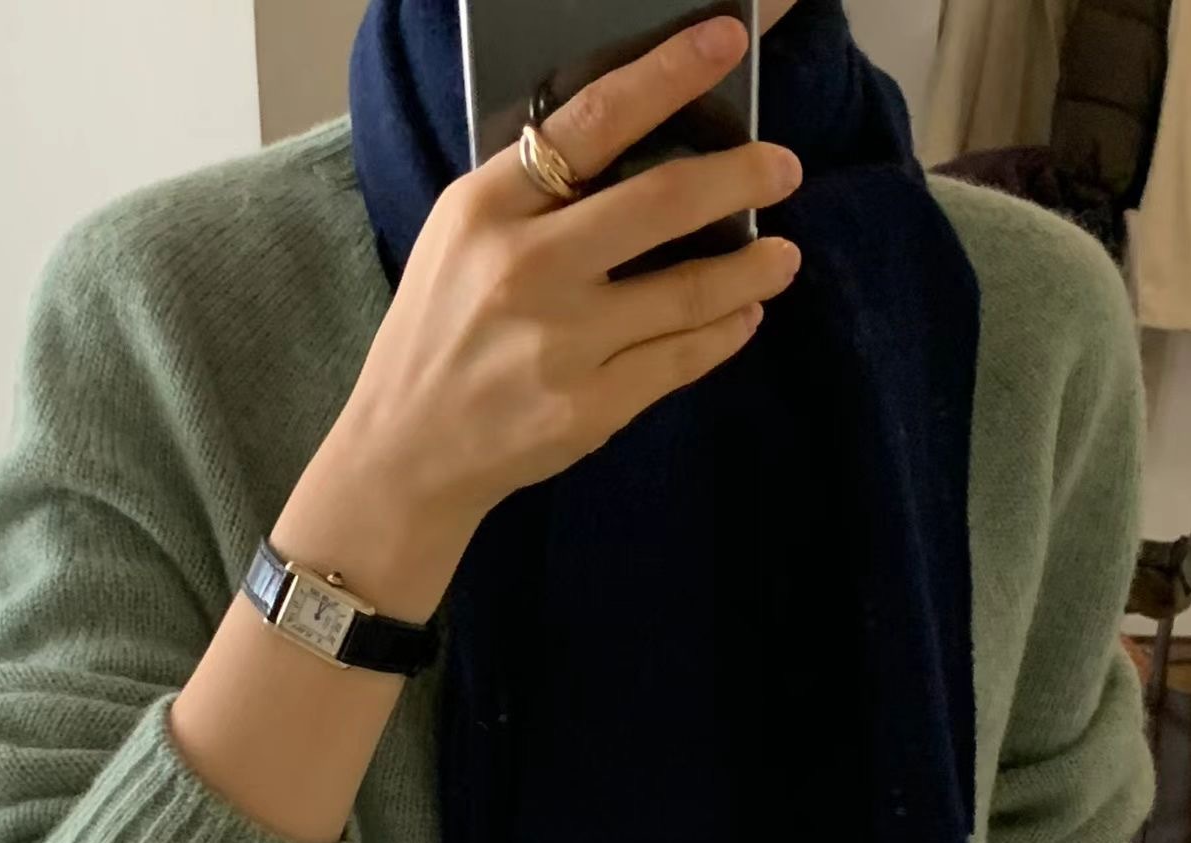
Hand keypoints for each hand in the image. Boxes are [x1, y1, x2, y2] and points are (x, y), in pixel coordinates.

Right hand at [331, 13, 803, 539]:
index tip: (726, 42)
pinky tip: (743, 317)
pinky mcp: (588, 409)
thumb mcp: (459, 240)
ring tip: (781, 257)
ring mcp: (561, 345)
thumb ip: (532, 196)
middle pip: (662, 202)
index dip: (669, 74)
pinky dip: (724, 333)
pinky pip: (680, 361)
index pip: (593, 122)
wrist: (406, 452)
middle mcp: (526, 270)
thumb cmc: (439, 334)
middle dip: (741, 176)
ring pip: (688, 291)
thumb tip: (639, 150)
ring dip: (751, 268)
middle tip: (784, 168)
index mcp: (487, 210)